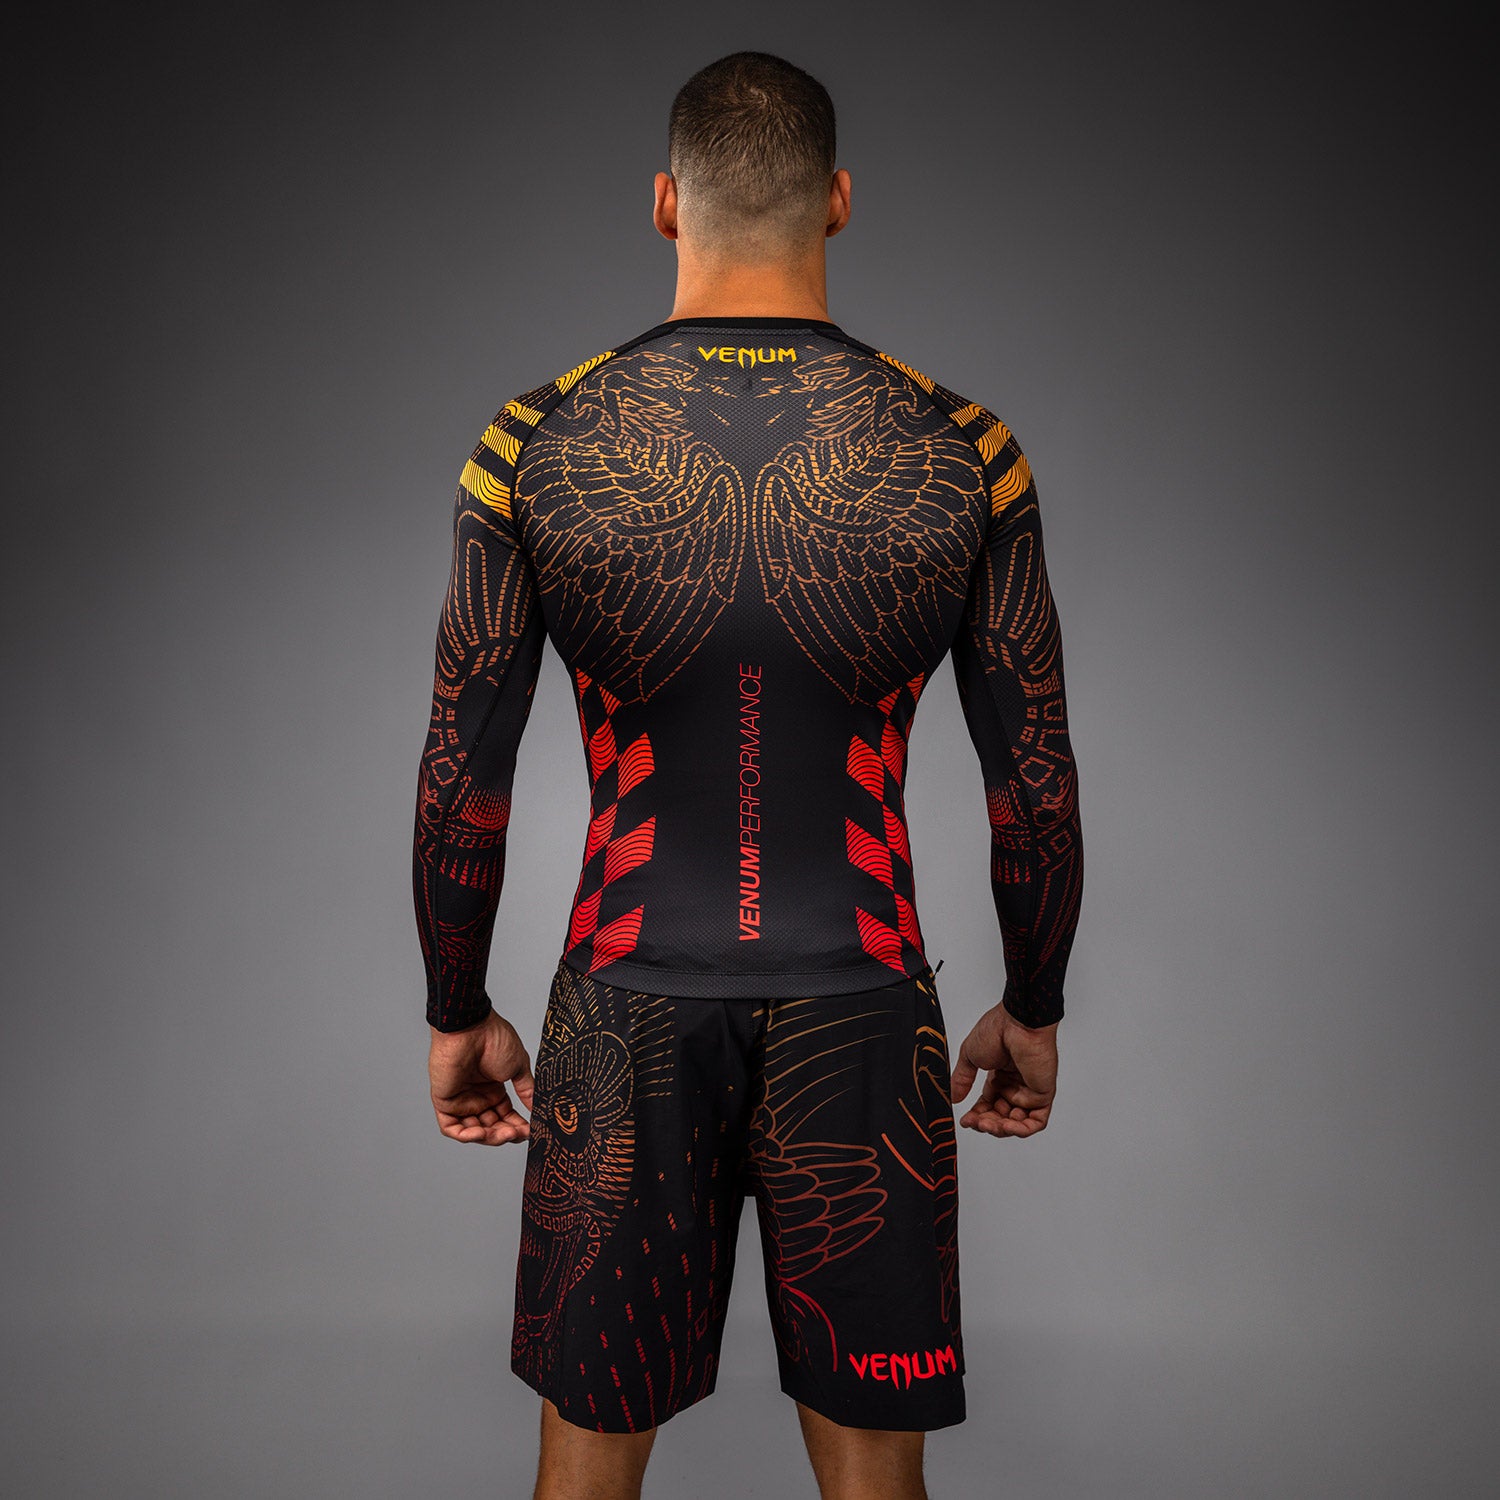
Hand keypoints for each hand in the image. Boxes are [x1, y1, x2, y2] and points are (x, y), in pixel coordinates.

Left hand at [428, 1010, 535, 1145]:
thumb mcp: (518, 1067)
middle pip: (491, 1126)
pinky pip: (452, 1128)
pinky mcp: (444, 1101)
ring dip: (489, 1136)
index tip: (530, 1131)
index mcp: (493, 1087)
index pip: (505, 1116)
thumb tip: (538, 1107)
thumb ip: (526, 1090)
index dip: (517, 1126)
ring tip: (504, 1133)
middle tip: (518, 1134)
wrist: (471, 1028)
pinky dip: (466, 1135)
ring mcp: (460, 1100)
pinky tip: (481, 1133)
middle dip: (505, 1133)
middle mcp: (476, 1096)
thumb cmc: (493, 1039)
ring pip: (473, 1131)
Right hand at [949, 1005, 1057, 1137]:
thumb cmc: (997, 1030)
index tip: (965, 1121)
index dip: (977, 1115)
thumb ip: (962, 1079)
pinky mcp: (1044, 1094)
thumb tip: (953, 1097)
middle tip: (975, 1123)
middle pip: (1001, 1116)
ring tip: (987, 1124)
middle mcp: (1015, 1084)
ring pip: (1017, 1122)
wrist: (1018, 1023)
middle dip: (987, 1123)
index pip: (988, 1104)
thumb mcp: (970, 1056)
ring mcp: (1030, 1090)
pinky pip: (1036, 1121)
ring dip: (1001, 1128)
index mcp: (999, 1075)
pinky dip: (1021, 1129)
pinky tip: (1006, 1126)